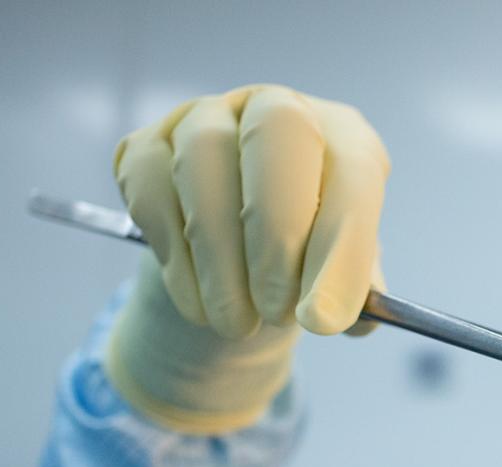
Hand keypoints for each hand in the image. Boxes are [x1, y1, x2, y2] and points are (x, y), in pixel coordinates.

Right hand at [105, 84, 390, 432]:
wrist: (243, 263)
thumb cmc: (308, 262)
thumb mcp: (342, 277)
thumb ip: (352, 294)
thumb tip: (331, 315)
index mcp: (344, 135)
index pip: (354, 174)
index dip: (340, 249)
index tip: (323, 319)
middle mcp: (277, 107)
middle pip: (277, 134)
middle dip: (276, 237)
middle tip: (277, 314)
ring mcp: (206, 118)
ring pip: (203, 161)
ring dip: (220, 258)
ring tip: (237, 324)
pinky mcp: (147, 144)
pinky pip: (150, 186)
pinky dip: (175, 257)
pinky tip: (199, 305)